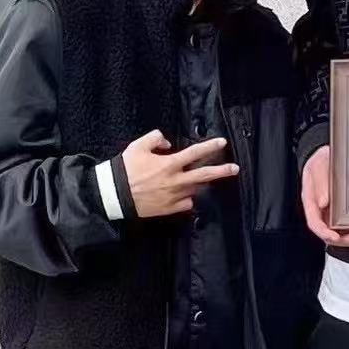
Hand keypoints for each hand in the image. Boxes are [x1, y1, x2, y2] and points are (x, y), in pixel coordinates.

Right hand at [122, 130, 238, 218]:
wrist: (114, 195)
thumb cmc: (125, 169)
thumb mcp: (138, 146)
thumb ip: (156, 139)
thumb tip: (169, 144)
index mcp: (169, 164)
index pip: (195, 153)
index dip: (210, 146)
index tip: (222, 142)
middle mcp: (175, 181)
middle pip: (204, 175)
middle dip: (221, 171)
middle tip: (235, 168)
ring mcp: (173, 196)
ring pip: (195, 189)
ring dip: (199, 183)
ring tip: (199, 179)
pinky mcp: (169, 209)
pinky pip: (186, 203)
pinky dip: (187, 198)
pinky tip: (183, 194)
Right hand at [301, 145, 348, 247]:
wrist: (326, 156)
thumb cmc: (320, 160)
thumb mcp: (317, 166)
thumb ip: (319, 183)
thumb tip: (323, 203)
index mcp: (310, 201)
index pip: (314, 223)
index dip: (324, 232)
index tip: (335, 236)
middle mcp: (319, 210)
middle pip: (327, 233)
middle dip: (342, 239)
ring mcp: (330, 211)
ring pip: (337, 232)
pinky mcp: (339, 210)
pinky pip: (345, 224)